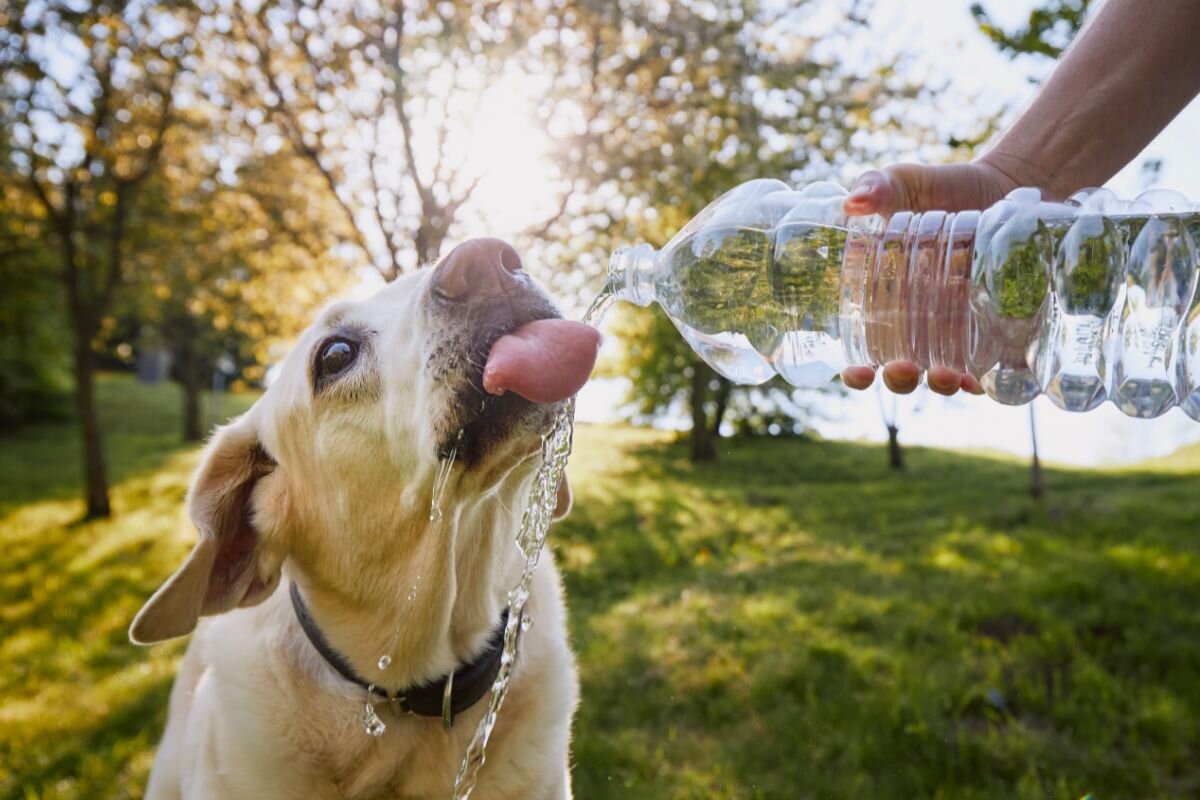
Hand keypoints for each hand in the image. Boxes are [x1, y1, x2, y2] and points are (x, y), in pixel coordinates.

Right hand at [839, 160, 1022, 395]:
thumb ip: (877, 187)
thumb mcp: (906, 183)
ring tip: (947, 376)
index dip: (856, 371)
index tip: (856, 372)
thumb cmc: (944, 188)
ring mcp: (959, 332)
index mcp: (884, 302)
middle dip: (901, 380)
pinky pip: (991, 367)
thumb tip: (853, 202)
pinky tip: (984, 379)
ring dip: (942, 385)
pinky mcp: (998, 329)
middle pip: (902, 372)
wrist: (1007, 185)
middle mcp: (919, 326)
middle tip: (903, 368)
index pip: (862, 350)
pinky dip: (987, 380)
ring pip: (946, 377)